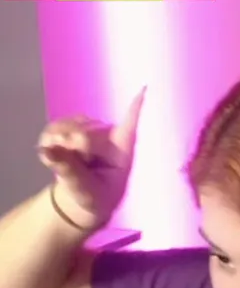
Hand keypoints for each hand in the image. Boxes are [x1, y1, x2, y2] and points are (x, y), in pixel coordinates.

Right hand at [38, 89, 144, 229]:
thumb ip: (69, 170)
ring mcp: (89, 130)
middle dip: (73, 148)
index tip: (145, 89)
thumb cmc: (96, 196)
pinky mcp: (72, 129)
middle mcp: (108, 135)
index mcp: (123, 151)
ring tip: (67, 161)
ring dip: (59, 144)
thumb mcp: (85, 190)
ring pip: (67, 127)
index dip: (135, 108)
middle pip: (84, 133)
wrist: (83, 198)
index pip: (129, 126)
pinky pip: (54, 127)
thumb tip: (47, 149)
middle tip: (75, 163)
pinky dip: (48, 139)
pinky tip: (52, 150)